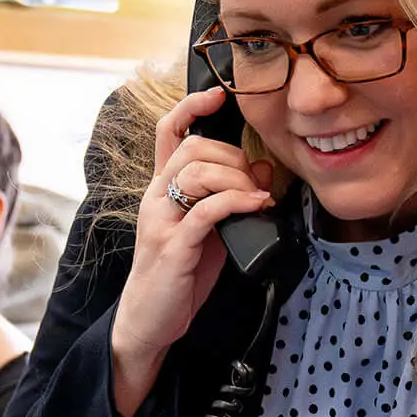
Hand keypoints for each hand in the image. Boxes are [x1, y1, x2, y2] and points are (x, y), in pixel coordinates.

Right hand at [110, 86, 275, 416]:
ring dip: (237, 180)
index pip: (167, 132)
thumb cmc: (182, 274)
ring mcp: (162, 220)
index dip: (190, 107)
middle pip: (193, 148)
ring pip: (197, 173)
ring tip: (257, 198)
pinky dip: (237, 202)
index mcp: (162, 188)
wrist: (151, 320)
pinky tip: (257, 205)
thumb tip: (265, 170)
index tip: (218, 95)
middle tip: (254, 182)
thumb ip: (232, 198)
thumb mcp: (212, 230)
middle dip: (233, 156)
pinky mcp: (173, 247)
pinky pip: (206, 210)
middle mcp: (156, 197)